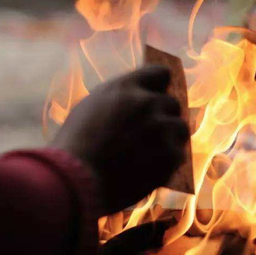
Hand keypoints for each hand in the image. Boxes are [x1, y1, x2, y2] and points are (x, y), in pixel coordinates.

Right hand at [51, 66, 189, 214]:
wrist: (76, 181)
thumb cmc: (75, 147)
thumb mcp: (91, 108)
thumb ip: (118, 100)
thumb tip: (136, 100)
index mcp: (125, 87)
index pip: (160, 73)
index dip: (159, 87)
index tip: (155, 98)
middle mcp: (147, 102)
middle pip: (172, 103)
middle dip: (163, 117)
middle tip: (149, 136)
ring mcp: (160, 128)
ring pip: (180, 128)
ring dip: (169, 139)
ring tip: (150, 155)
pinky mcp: (169, 155)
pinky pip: (178, 155)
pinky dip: (166, 165)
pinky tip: (148, 172)